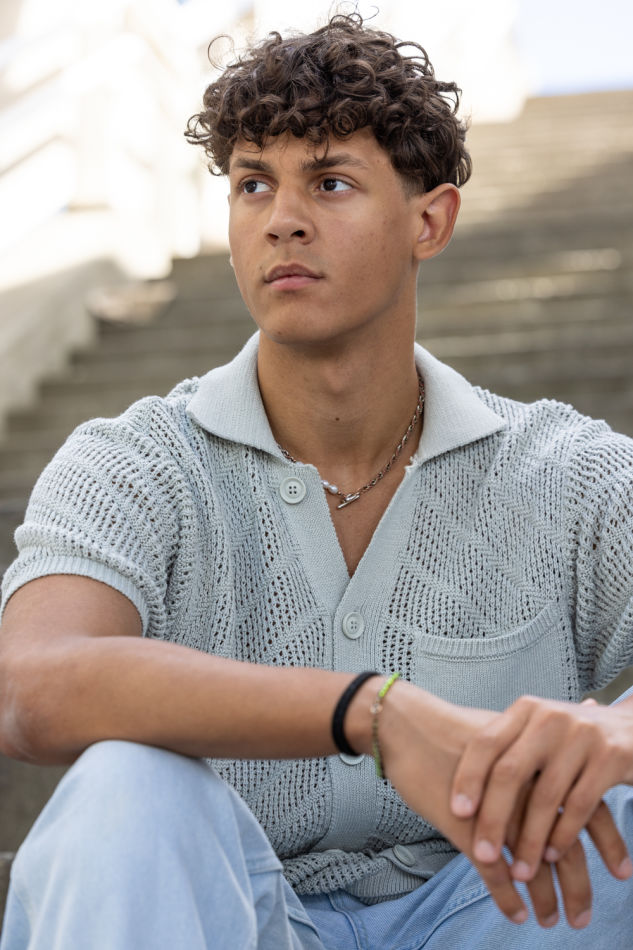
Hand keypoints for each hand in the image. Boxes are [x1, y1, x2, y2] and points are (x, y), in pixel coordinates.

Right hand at [374, 682, 593, 926]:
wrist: (408, 727)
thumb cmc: (453, 734)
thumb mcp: (504, 735)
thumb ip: (540, 749)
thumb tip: (579, 733)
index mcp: (538, 762)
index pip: (588, 806)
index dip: (608, 841)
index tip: (623, 872)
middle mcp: (524, 787)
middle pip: (565, 844)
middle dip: (579, 886)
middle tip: (584, 917)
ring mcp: (495, 808)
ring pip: (532, 864)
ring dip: (545, 899)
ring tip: (552, 921)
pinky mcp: (465, 824)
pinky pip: (493, 871)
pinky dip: (507, 899)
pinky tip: (517, 914)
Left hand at [449, 695, 632, 893]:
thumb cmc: (575, 739)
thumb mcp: (540, 732)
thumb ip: (510, 751)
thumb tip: (460, 795)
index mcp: (526, 709)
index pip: (486, 742)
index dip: (468, 777)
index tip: (456, 812)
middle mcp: (550, 717)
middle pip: (510, 773)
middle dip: (493, 818)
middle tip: (482, 855)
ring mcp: (581, 735)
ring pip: (545, 798)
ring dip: (530, 841)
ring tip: (520, 872)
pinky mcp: (610, 757)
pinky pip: (578, 807)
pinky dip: (562, 836)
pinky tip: (551, 857)